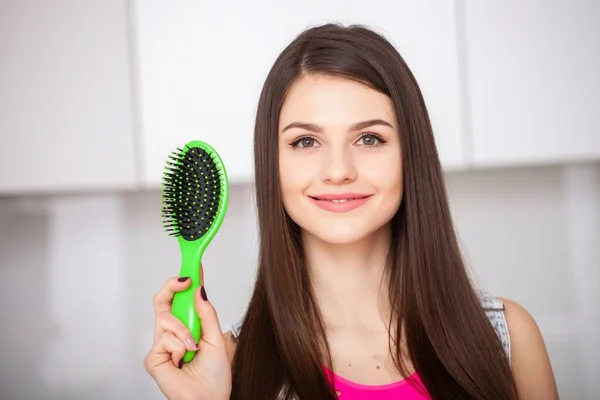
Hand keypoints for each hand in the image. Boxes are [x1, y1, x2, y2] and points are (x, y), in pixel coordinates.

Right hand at [144, 270, 231, 399]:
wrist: (209, 398)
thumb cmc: (215, 376)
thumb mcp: (216, 338)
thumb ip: (207, 313)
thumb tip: (200, 290)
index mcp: (189, 326)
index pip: (182, 299)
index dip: (185, 281)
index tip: (194, 266)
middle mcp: (173, 333)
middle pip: (163, 301)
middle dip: (171, 286)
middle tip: (185, 281)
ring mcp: (162, 345)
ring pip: (165, 318)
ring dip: (184, 330)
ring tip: (194, 346)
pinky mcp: (153, 358)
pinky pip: (163, 339)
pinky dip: (178, 347)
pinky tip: (183, 359)